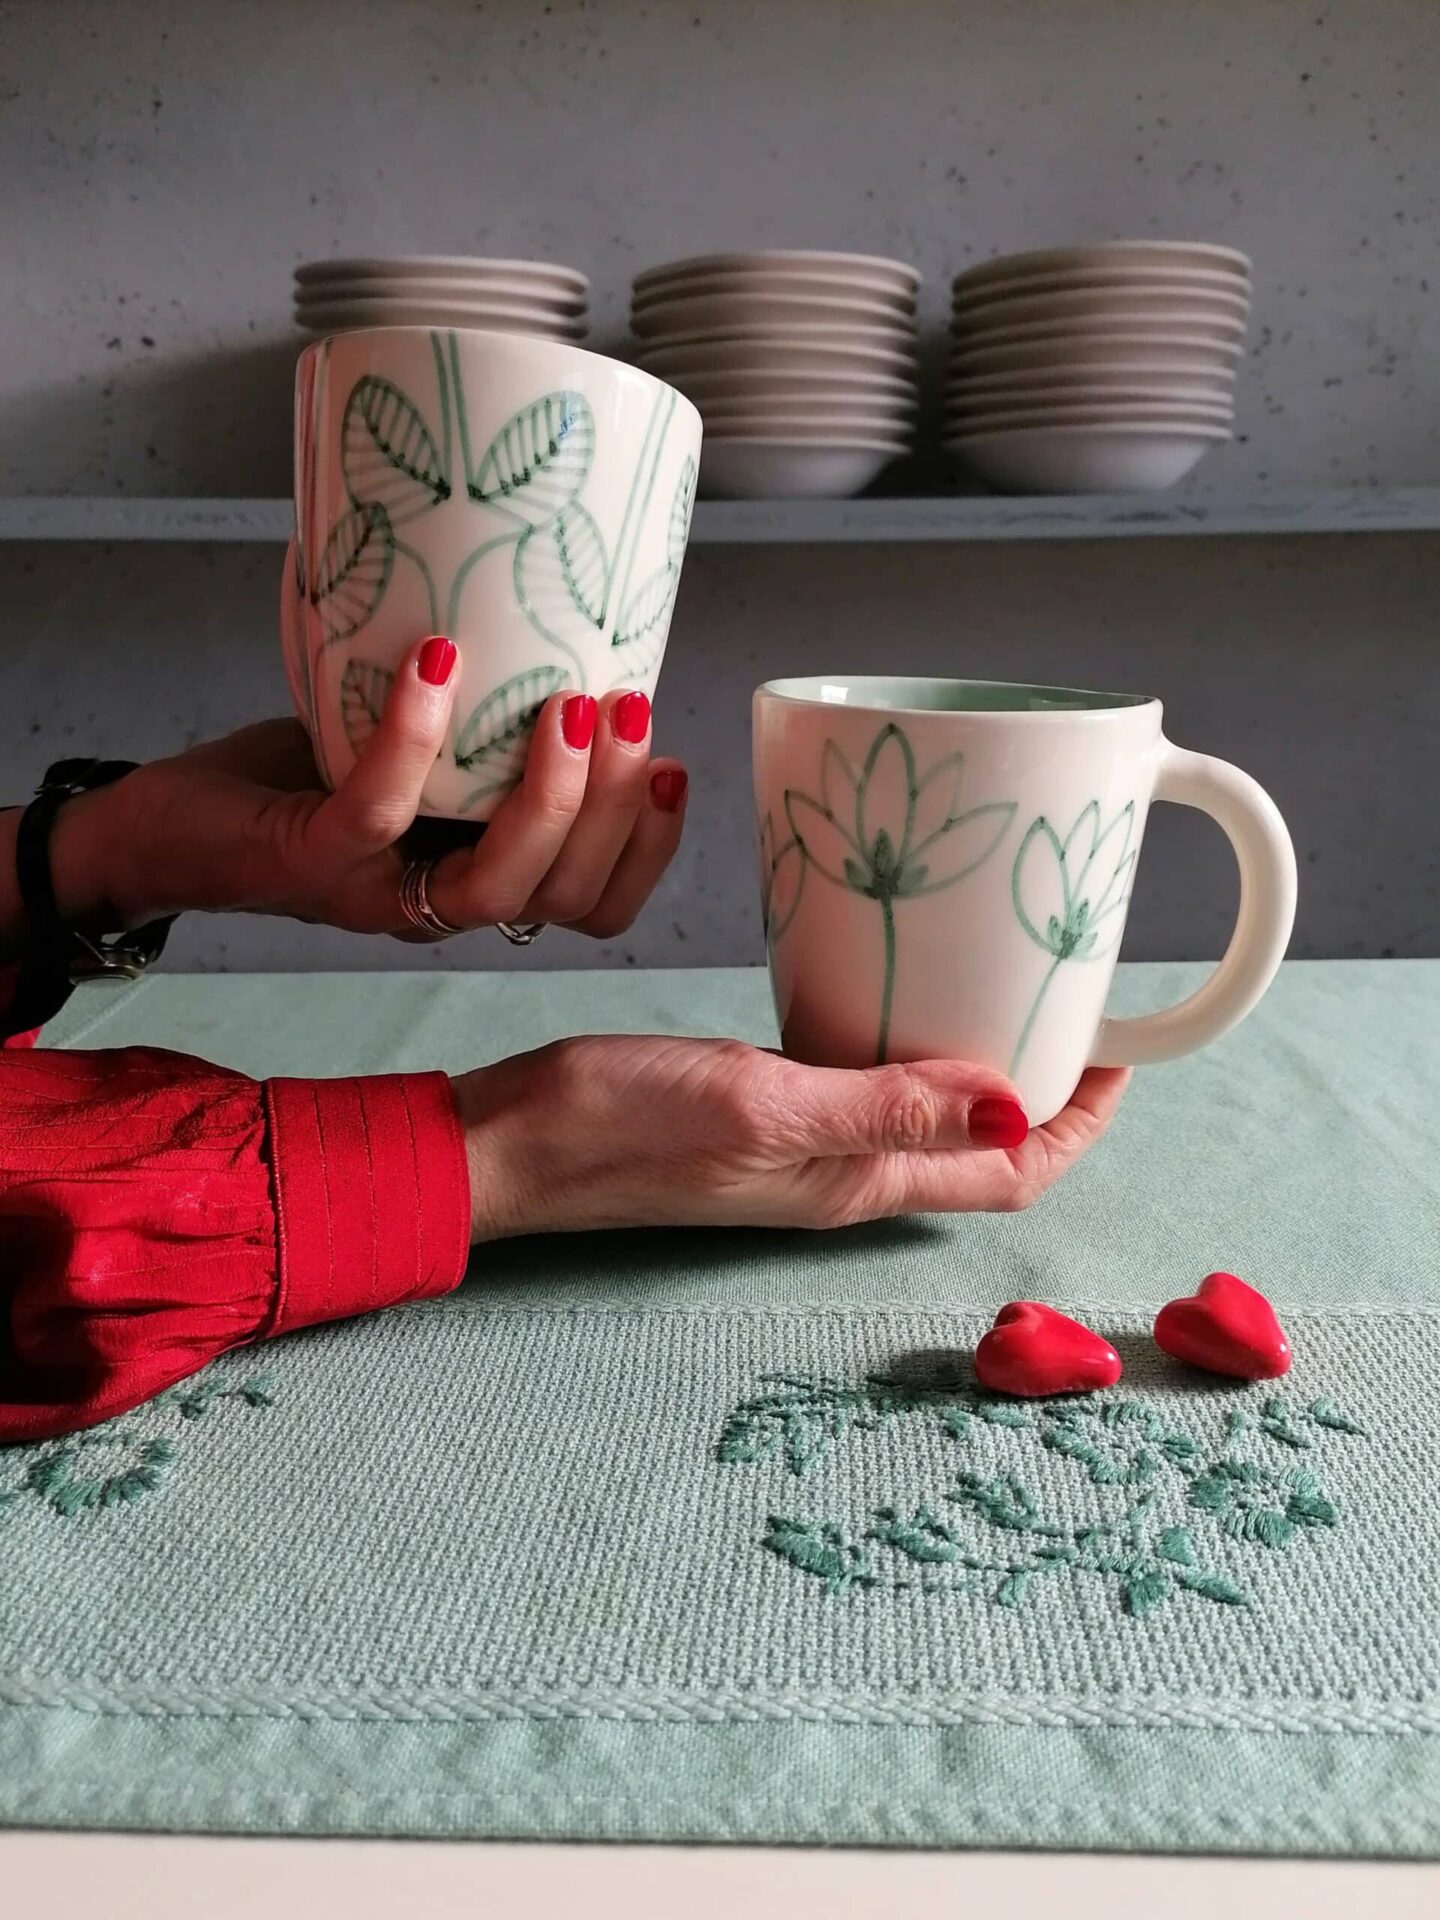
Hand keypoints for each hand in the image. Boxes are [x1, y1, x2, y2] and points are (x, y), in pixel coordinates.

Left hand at [51, 637, 686, 941]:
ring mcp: (376, 891)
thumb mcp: (416, 738)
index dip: (647, 852)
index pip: (594, 907)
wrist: (166, 820)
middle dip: (615, 811)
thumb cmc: (297, 776)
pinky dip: (414, 737)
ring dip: (549, 800)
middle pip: (564, 901)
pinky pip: (377, 812)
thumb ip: (489, 706)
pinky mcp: (306, 861)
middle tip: (626, 710)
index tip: (677, 768)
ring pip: (493, 889)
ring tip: (564, 706)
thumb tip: (561, 580)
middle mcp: (439, 901)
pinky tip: (436, 662)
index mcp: (481, 875)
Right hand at [455, 1036, 1129, 1235]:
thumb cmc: (620, 1127)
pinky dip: (904, 1045)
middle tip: (1076, 1002)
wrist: (509, 1145)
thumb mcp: (761, 1105)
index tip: (1123, 1052)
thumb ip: (882, 1108)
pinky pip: (863, 1084)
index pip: (1009, 1175)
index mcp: (858, 1183)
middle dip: (1047, 1091)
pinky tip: (891, 990)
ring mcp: (800, 1145)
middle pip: (981, 1149)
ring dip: (979, 1067)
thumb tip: (1014, 1110)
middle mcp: (843, 1174)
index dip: (1079, 1126)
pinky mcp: (759, 1112)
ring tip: (1006, 986)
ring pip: (925, 1115)